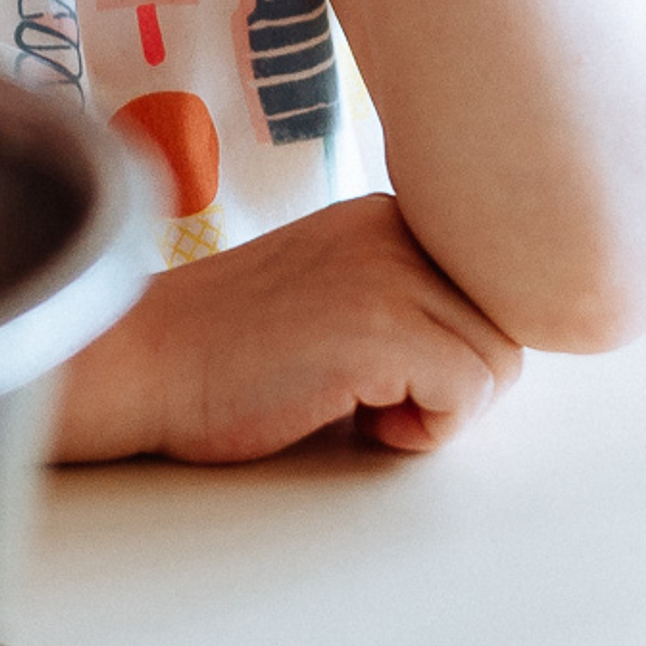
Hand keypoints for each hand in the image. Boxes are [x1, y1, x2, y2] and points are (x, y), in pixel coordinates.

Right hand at [53, 194, 522, 463]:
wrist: (142, 363)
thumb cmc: (226, 352)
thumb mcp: (333, 293)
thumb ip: (403, 298)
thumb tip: (494, 347)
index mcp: (384, 215)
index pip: (488, 288)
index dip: (452, 351)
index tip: (389, 375)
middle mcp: (393, 227)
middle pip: (504, 324)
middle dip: (456, 383)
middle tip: (378, 399)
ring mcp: (387, 271)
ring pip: (496, 361)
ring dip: (441, 408)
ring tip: (363, 405)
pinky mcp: (379, 326)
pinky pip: (467, 392)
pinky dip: (425, 430)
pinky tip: (357, 418)